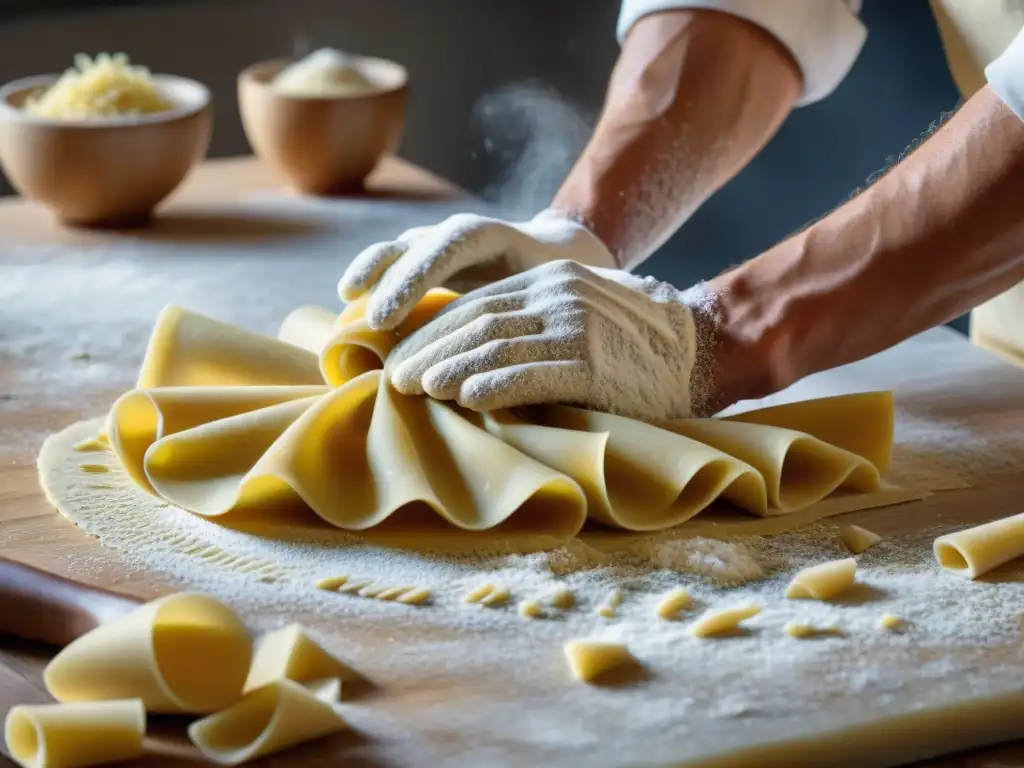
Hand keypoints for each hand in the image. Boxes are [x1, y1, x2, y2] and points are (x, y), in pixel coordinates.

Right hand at [337, 209, 617, 330]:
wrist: (561, 257)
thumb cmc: (564, 287)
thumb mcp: (564, 299)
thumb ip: (543, 320)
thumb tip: (518, 364)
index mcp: (499, 238)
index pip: (453, 245)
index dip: (418, 277)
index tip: (390, 316)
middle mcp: (461, 236)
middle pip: (419, 245)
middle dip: (392, 281)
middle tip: (374, 323)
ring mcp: (441, 246)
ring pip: (399, 249)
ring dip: (372, 272)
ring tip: (348, 300)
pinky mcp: (429, 263)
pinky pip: (394, 265)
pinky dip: (374, 280)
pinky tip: (353, 305)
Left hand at [385, 260, 700, 421]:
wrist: (702, 349)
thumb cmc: (633, 344)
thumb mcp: (581, 313)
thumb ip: (535, 323)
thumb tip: (474, 356)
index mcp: (549, 280)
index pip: (475, 304)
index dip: (432, 332)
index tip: (400, 359)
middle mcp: (558, 295)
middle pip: (476, 321)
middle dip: (429, 350)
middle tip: (395, 378)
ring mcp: (577, 326)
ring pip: (495, 346)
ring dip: (450, 369)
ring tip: (418, 390)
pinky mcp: (594, 363)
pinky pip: (532, 374)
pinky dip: (494, 386)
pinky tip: (466, 400)